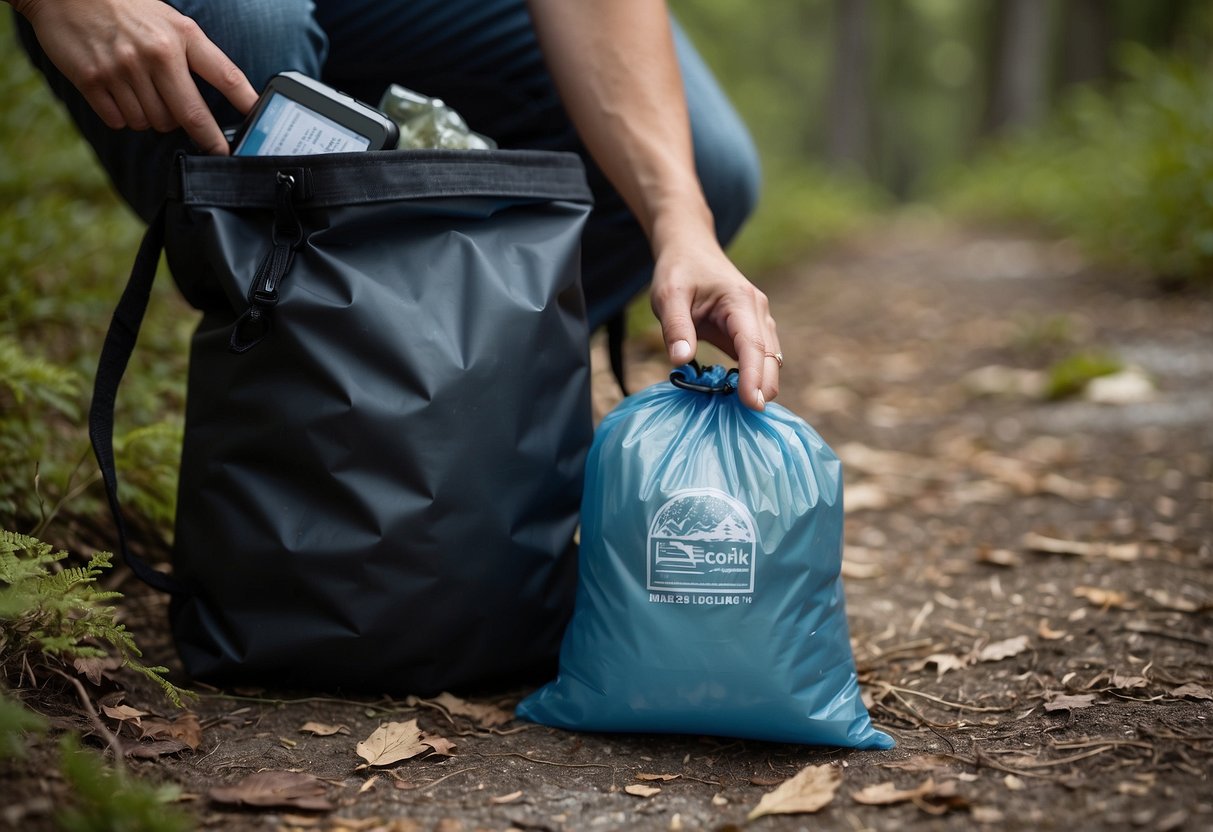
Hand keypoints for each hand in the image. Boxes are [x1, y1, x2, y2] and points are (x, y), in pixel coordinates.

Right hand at [16, 0, 257, 154]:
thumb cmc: (124, 8)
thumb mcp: (168, 20)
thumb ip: (193, 55)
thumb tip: (218, 99)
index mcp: (181, 35)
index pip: (226, 77)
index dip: (248, 106)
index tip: (257, 131)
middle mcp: (155, 54)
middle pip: (191, 116)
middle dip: (205, 137)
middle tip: (213, 147)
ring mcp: (123, 69)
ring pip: (154, 123)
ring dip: (153, 119)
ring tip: (143, 93)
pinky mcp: (93, 81)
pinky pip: (121, 122)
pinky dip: (123, 117)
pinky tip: (118, 95)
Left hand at [650, 235, 780, 411]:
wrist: (690, 247)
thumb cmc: (679, 270)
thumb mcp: (668, 296)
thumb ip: (675, 328)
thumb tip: (682, 361)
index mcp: (741, 301)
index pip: (753, 346)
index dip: (754, 377)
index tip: (753, 405)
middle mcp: (757, 312)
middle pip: (770, 357)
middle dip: (764, 387)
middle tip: (750, 417)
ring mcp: (757, 320)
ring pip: (770, 358)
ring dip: (761, 383)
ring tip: (745, 411)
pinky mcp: (750, 329)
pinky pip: (758, 357)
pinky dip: (754, 376)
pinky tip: (739, 395)